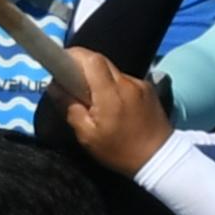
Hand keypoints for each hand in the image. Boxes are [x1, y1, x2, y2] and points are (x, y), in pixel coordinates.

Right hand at [58, 49, 172, 178]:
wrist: (160, 158)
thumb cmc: (120, 151)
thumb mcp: (88, 136)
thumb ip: (70, 108)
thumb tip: (54, 86)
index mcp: (110, 93)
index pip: (91, 59)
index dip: (74, 56)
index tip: (61, 65)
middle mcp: (127, 82)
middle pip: (101, 60)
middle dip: (83, 66)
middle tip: (73, 85)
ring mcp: (140, 83)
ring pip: (112, 70)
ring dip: (99, 78)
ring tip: (95, 101)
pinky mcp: (148, 88)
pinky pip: (124, 80)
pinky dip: (114, 86)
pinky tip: (115, 106)